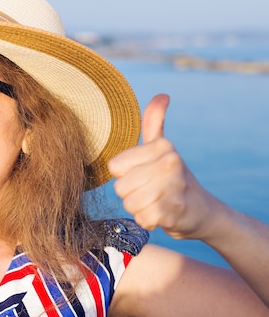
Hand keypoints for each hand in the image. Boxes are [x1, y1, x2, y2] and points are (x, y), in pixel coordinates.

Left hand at [107, 94, 216, 238]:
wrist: (202, 212)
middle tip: (151, 192)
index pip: (114, 167)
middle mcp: (170, 162)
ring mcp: (173, 187)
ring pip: (130, 204)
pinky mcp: (174, 211)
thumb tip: (162, 95)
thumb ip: (153, 122)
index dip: (124, 175)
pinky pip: (142, 219)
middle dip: (131, 195)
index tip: (143, 174)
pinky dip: (148, 221)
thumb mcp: (161, 148)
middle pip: (120, 188)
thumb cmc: (172, 178)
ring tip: (157, 202)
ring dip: (140, 208)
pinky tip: (162, 215)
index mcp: (162, 146)